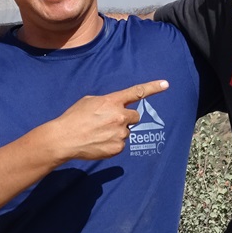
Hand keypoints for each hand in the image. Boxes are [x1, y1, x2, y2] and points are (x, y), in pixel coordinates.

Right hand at [54, 80, 168, 160]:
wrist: (65, 139)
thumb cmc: (73, 118)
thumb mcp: (89, 101)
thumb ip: (106, 102)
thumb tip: (113, 107)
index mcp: (112, 101)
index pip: (136, 92)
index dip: (153, 87)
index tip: (166, 84)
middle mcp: (119, 116)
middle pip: (134, 117)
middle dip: (126, 119)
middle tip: (109, 122)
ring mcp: (120, 133)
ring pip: (125, 132)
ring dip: (117, 132)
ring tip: (99, 133)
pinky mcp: (117, 148)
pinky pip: (120, 144)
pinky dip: (112, 144)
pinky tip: (99, 142)